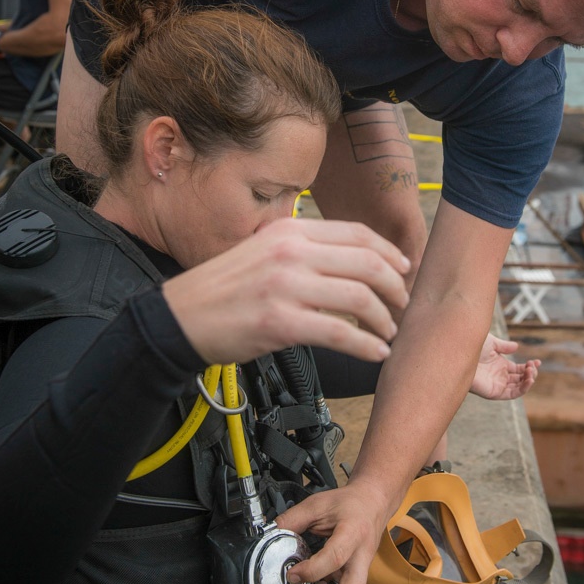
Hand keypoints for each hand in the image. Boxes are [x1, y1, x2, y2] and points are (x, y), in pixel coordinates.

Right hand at [162, 217, 409, 365]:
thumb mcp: (264, 251)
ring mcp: (285, 286)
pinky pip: (341, 333)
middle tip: (403, 306)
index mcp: (290, 230)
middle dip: (395, 288)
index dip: (389, 253)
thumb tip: (352, 263)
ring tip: (389, 333)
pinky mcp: (280, 322)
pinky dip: (367, 346)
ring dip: (384, 320)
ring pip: (360, 298)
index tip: (404, 270)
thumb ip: (304, 250)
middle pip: (367, 263)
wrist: (179, 318)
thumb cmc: (224, 290)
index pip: (357, 234)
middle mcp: (290, 252)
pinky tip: (376, 353)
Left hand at [271, 478, 391, 583]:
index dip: (312, 569)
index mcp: (353, 533)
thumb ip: (292, 519)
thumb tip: (269, 534)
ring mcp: (358, 571)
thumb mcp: (318, 504)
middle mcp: (360, 558)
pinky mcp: (351, 577)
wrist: (373, 504)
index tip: (292, 573)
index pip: (335, 557)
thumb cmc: (350, 504)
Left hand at [469, 332, 539, 399]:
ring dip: (529, 381)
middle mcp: (499, 376)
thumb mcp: (492, 343)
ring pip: (519, 387)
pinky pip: (512, 394)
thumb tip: (516, 347)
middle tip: (533, 365)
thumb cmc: (472, 348)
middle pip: (521, 378)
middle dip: (530, 372)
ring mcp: (497, 384)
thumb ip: (504, 346)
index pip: (519, 369)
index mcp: (500, 365)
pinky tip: (529, 379)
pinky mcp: (494, 392)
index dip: (529, 366)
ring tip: (532, 372)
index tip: (537, 361)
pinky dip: (523, 388)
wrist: (462, 355)